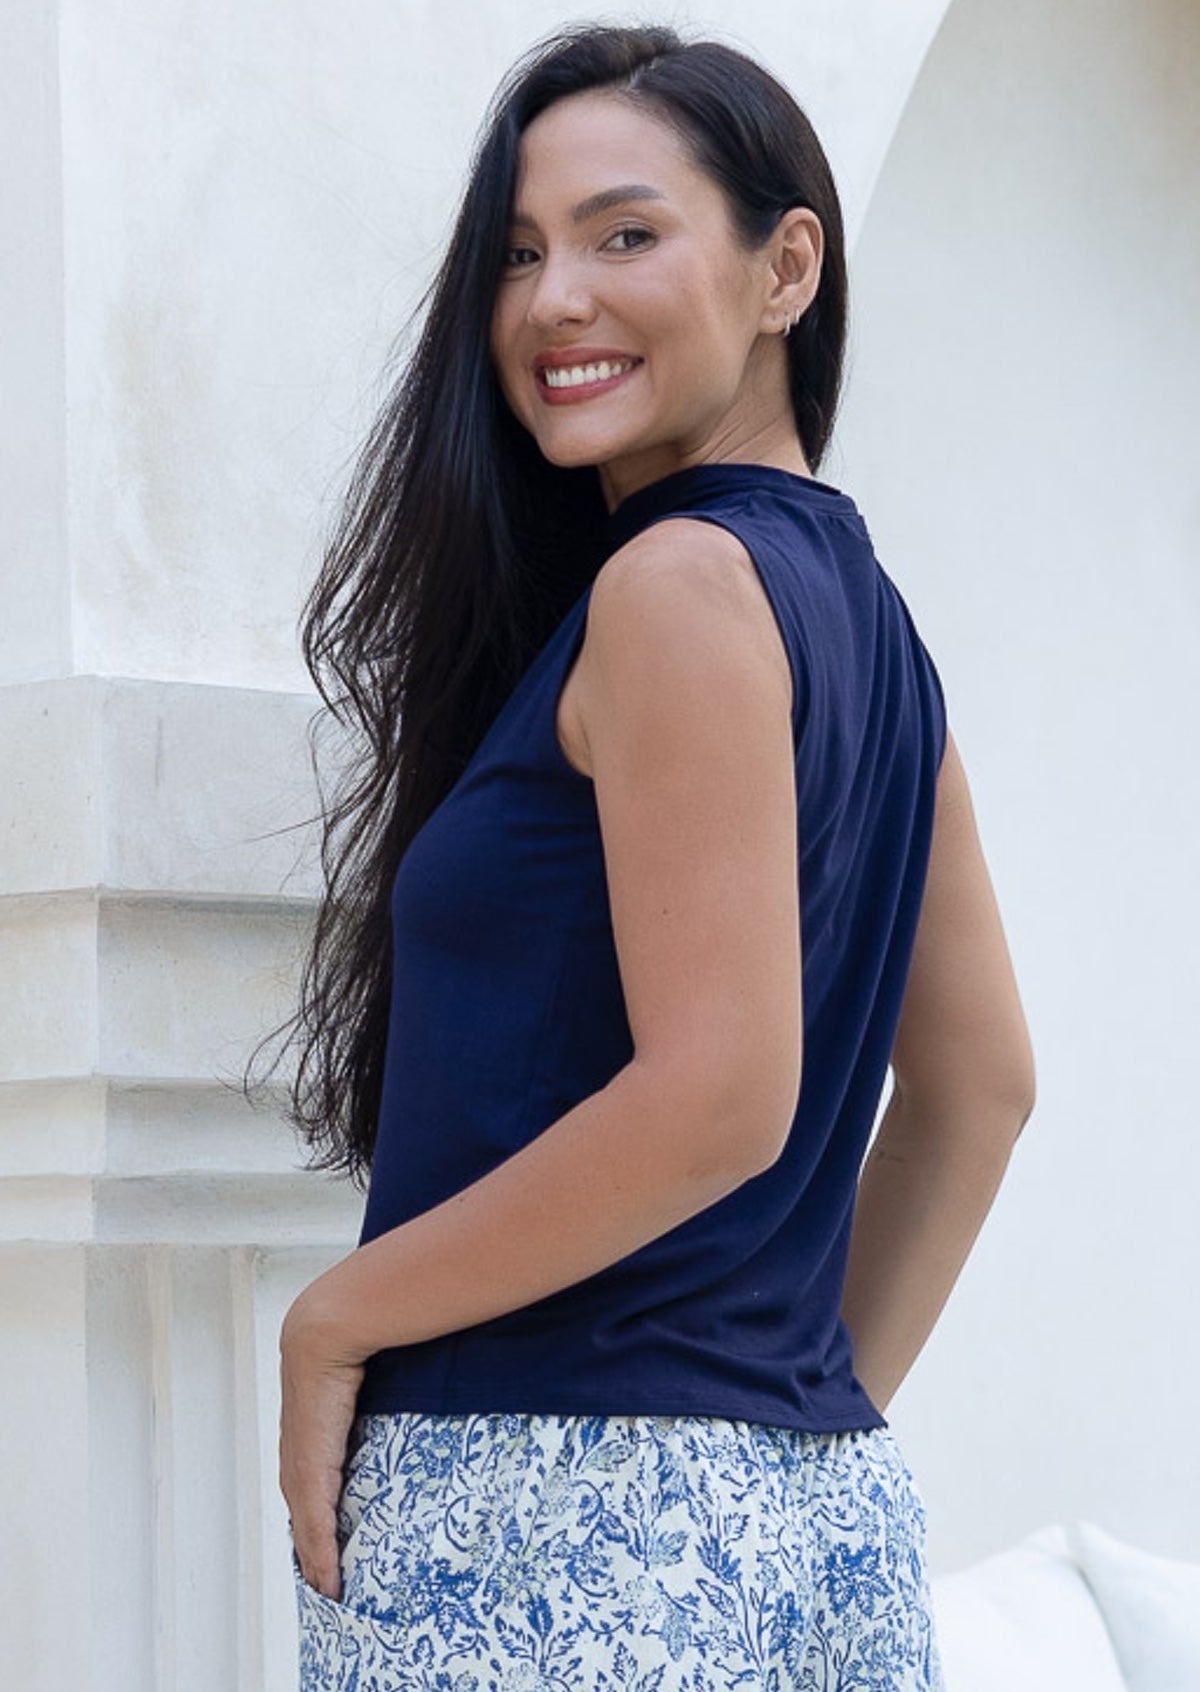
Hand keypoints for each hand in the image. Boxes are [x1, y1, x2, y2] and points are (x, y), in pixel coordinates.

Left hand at [279, 1290, 366, 1602]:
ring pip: (306, 1527)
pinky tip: (330, 1582)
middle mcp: (299, 1451)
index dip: (317, 1517)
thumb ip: (392, 1382)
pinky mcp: (309, 1470)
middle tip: (330, 1580)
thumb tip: (424, 1372)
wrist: (328, 1326)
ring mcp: (300, 1462)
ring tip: (332, 1589)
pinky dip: (321, 1556)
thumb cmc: (356, 1338)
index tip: (330, 1544)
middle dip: (314, 1548)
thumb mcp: (374, 1370)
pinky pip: (315, 1524)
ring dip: (317, 1561)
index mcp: (310, 1429)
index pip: (310, 1484)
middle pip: (304, 1514)